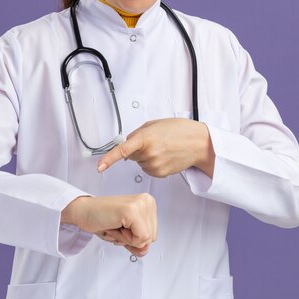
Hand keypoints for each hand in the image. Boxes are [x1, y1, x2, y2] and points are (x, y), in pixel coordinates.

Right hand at [61, 194, 156, 255]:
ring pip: (146, 239)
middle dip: (131, 239)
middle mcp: (147, 200)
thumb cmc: (102, 220)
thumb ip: (138, 244)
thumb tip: (145, 250)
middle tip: (116, 226)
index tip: (120, 226)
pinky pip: (140, 238)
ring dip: (126, 238)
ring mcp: (140, 204)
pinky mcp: (132, 211)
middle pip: (151, 238)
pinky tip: (114, 225)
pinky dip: (124, 239)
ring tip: (115, 225)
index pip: (152, 235)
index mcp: (148, 203)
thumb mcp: (125, 235)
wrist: (83, 211)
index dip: (134, 238)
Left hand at [97, 118, 214, 177]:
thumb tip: (126, 144)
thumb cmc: (179, 130)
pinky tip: (165, 156)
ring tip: (163, 148)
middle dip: (138, 148)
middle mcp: (149, 153)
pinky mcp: (160, 174)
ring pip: (139, 162)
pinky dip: (152, 163)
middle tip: (155, 141)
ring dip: (146, 156)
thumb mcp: (154, 125)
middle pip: (131, 155)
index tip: (99, 167)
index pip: (123, 150)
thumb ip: (137, 134)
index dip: (109, 159)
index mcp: (146, 138)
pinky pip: (147, 169)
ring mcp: (154, 165)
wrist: (198, 143)